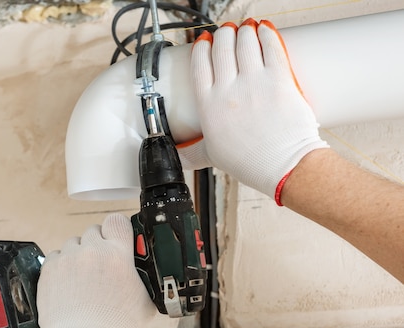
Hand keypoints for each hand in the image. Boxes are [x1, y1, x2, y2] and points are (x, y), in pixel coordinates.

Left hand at [37, 213, 155, 327]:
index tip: (117, 238)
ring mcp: (68, 258)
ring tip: (83, 278)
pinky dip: (62, 266)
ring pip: (74, 243)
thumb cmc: (115, 324)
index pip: (117, 221)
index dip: (117, 229)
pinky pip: (57, 256)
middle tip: (101, 264)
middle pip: (94, 231)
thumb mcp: (145, 301)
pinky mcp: (50, 268)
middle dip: (98, 245)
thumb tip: (147, 273)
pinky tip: (69, 283)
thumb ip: (145, 280)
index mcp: (118, 254)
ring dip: (79, 255)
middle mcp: (91, 251)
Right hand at [178, 19, 328, 203]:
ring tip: (246, 29)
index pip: (199, 65)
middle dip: (223, 34)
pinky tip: (265, 30)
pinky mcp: (279, 79)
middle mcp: (228, 90)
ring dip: (244, 31)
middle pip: (222, 48)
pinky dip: (267, 34)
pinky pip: (271, 47)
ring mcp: (254, 82)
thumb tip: (177, 158)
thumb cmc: (249, 162)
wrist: (283, 165)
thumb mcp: (211, 156)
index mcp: (208, 106)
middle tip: (227, 32)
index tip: (204, 42)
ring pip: (245, 43)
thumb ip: (192, 153)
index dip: (201, 48)